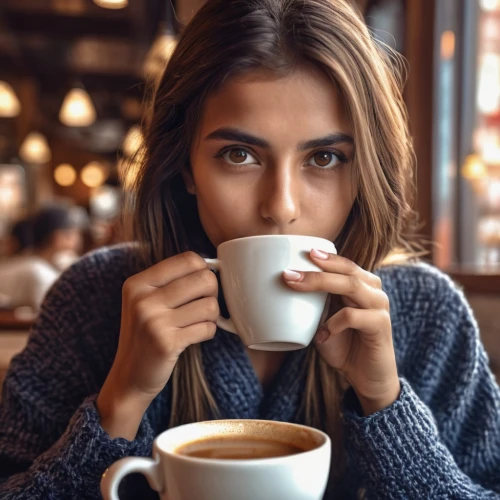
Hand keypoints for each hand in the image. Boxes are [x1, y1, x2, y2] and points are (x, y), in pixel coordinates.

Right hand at [97, 251, 218, 437]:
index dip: (204, 270)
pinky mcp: (166, 343)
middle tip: (203, 304)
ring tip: (197, 322)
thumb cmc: (146, 334)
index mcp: (138, 283)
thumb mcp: (146, 301)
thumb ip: (172, 281)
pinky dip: (207, 332)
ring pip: (210, 305)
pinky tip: (194, 336)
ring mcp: (153, 321)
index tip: (201, 284)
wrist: (129, 377)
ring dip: (211, 316)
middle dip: (212, 293)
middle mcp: (143, 299)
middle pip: (204, 279)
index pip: (188, 259)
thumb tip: (213, 266)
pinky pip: (207, 328)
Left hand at [283, 249, 399, 415]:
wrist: (366, 378)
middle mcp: (373, 291)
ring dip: (320, 283)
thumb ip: (316, 303)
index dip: (325, 257)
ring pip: (351, 286)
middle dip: (316, 269)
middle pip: (347, 271)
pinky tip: (323, 335)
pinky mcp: (381, 325)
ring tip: (295, 286)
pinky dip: (333, 323)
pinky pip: (353, 315)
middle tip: (290, 271)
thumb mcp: (325, 321)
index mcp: (362, 286)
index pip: (345, 264)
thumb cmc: (344, 346)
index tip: (302, 252)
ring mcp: (379, 307)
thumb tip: (290, 285)